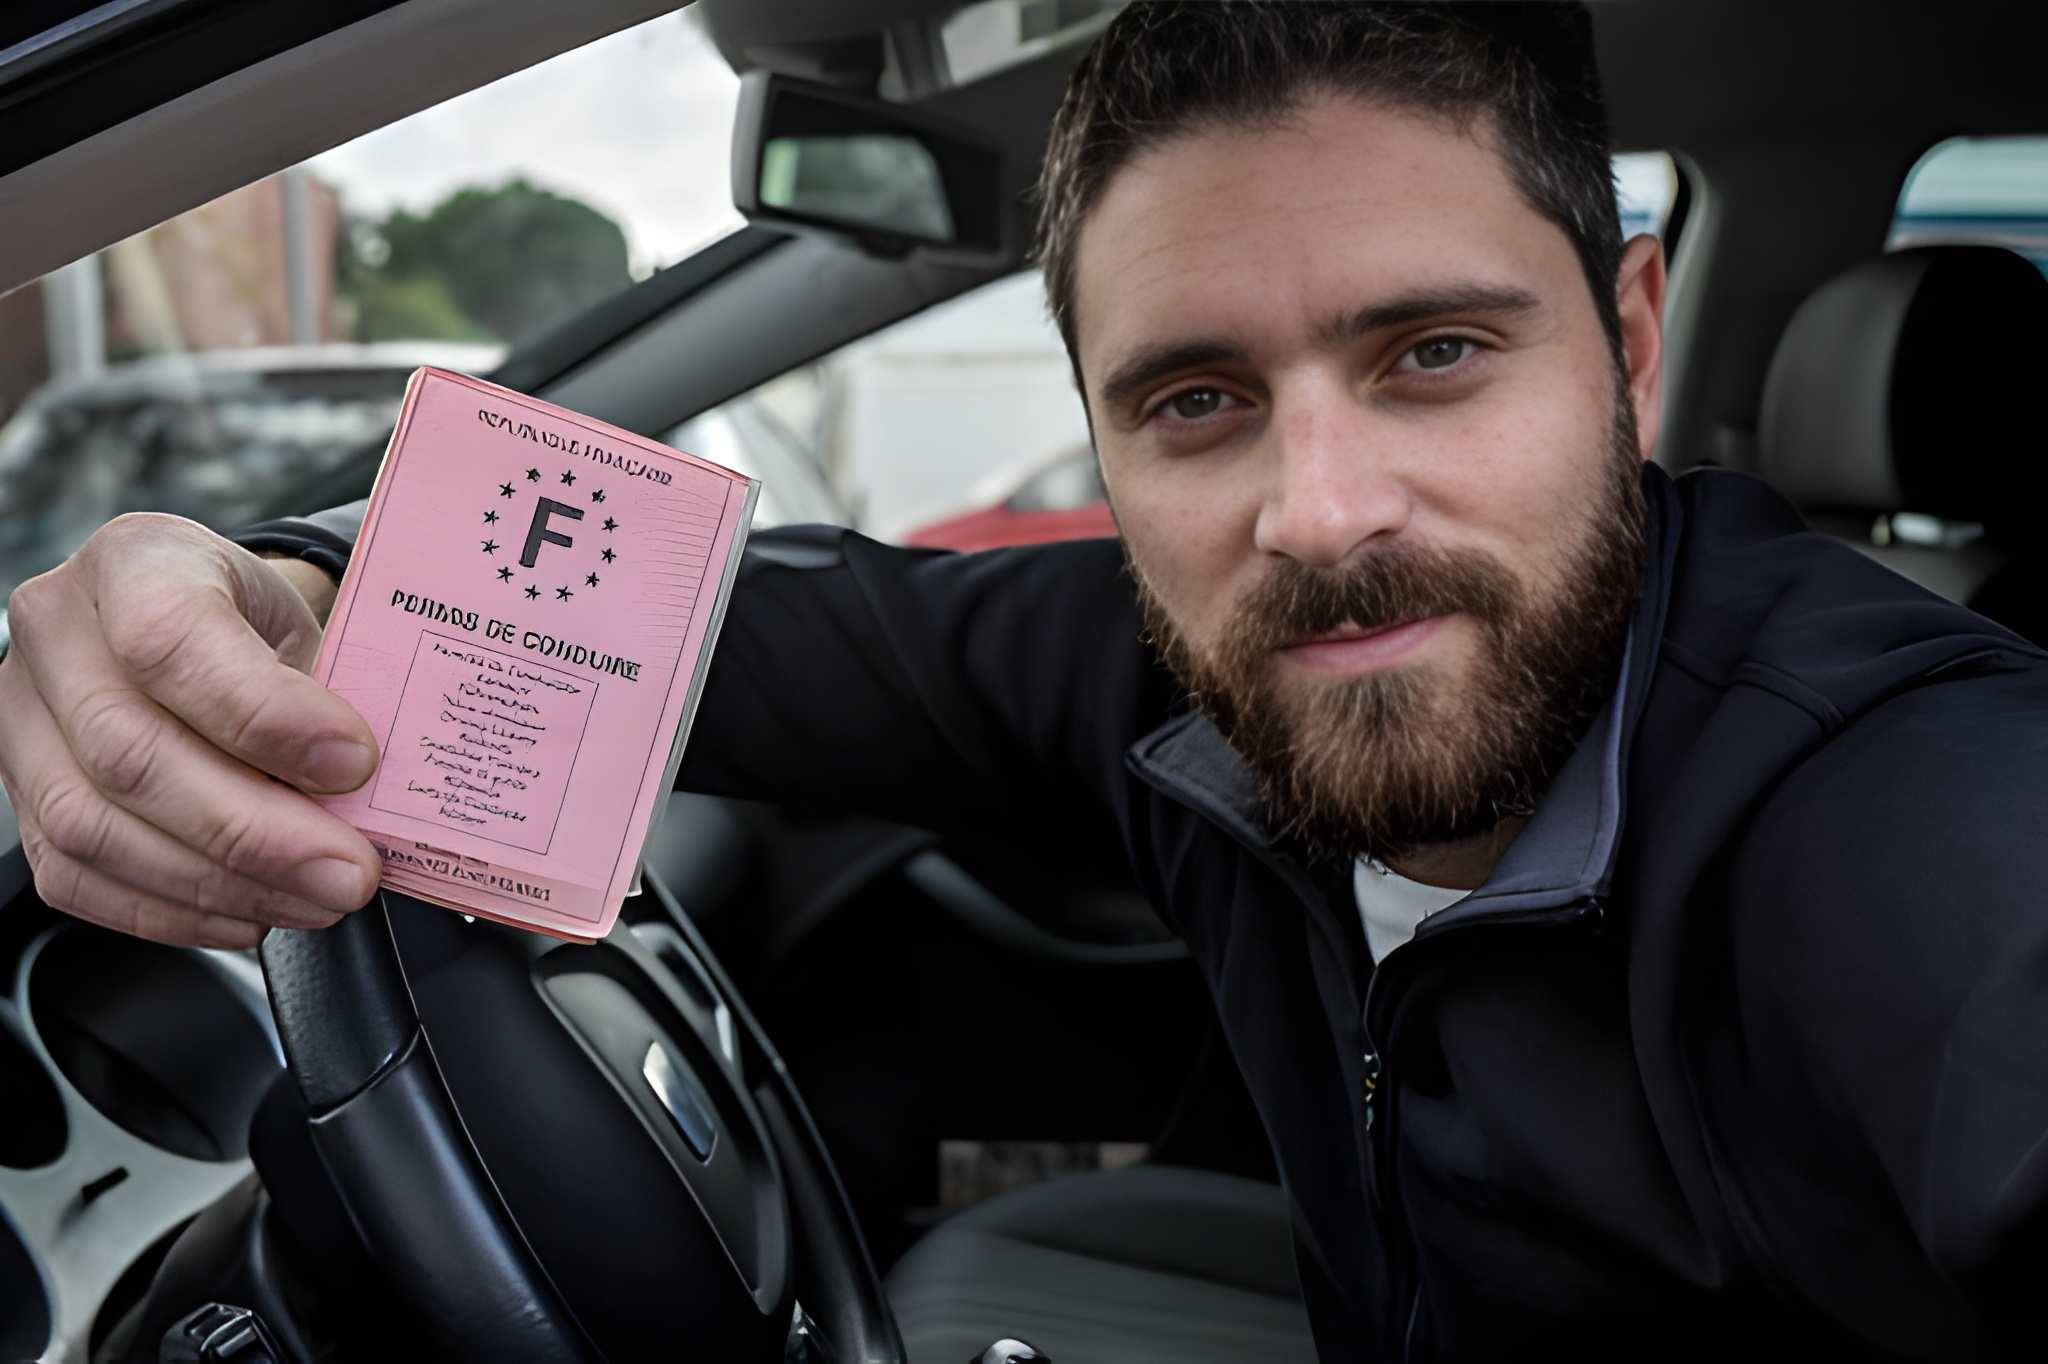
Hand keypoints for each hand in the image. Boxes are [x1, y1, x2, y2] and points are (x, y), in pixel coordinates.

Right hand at [1, 513, 381, 946]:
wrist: (215, 629)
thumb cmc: (263, 626)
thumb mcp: (310, 620)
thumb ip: (332, 693)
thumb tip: (370, 794)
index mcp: (137, 561)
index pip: (172, 640)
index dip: (266, 716)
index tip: (356, 764)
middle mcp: (58, 630)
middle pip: (129, 754)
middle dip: (255, 832)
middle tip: (349, 869)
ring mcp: (23, 716)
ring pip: (94, 827)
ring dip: (220, 884)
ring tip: (313, 897)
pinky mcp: (20, 794)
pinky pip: (77, 876)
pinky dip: (172, 911)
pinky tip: (250, 912)